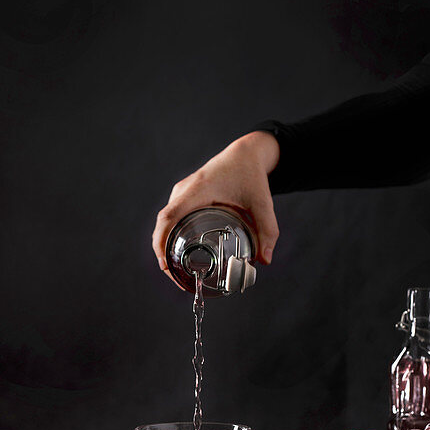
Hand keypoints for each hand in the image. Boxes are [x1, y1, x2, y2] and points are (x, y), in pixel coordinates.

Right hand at [151, 131, 280, 284]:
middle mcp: (185, 190)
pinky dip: (170, 233)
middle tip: (174, 276)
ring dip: (164, 242)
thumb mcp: (262, 202)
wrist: (245, 153)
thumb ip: (267, 230)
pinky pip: (171, 216)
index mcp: (198, 190)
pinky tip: (179, 250)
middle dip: (162, 250)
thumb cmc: (251, 174)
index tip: (164, 263)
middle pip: (163, 222)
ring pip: (165, 220)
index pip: (169, 216)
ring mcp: (183, 191)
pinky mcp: (185, 194)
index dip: (161, 240)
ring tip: (175, 269)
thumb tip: (265, 261)